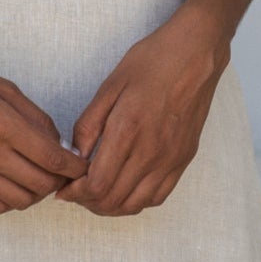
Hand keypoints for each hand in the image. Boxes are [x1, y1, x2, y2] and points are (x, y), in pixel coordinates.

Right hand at [0, 47, 85, 214]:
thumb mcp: (4, 88)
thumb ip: (36, 119)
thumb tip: (58, 147)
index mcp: (1, 124)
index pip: (52, 159)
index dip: (75, 166)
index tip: (83, 165)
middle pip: (40, 185)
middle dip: (60, 180)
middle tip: (64, 170)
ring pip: (20, 201)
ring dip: (37, 192)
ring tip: (39, 175)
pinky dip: (13, 200)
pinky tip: (15, 182)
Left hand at [57, 8, 227, 215]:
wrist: (195, 55)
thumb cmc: (152, 63)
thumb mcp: (109, 87)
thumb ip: (89, 125)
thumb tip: (75, 156)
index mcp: (127, 131)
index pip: (97, 185)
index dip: (75, 194)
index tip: (65, 188)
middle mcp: (151, 152)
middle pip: (113, 201)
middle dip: (87, 202)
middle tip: (76, 191)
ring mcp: (170, 159)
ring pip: (134, 205)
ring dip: (110, 206)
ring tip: (97, 192)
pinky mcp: (183, 159)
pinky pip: (158, 196)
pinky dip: (135, 201)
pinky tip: (124, 188)